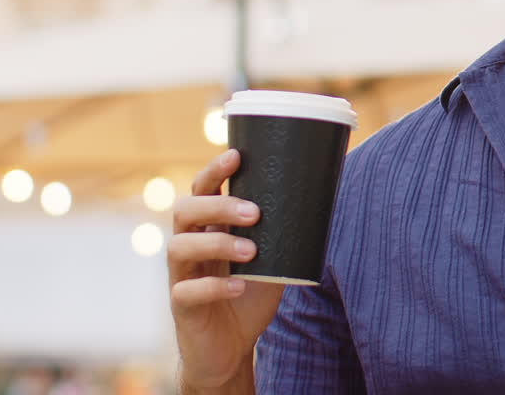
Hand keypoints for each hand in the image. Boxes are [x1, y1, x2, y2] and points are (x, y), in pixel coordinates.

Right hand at [168, 149, 285, 389]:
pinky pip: (186, 291)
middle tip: (255, 212)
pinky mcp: (181, 307)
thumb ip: (286, 233)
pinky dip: (213, 286)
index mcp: (209, 228)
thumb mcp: (274, 259)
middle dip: (218, 205)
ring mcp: (182, 276)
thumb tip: (325, 199)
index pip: (202, 190)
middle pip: (185, 211)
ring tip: (251, 251)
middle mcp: (190, 246)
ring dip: (218, 243)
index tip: (237, 155)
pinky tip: (238, 286)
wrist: (230, 349)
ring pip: (179, 247)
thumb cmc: (250, 295)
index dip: (215, 170)